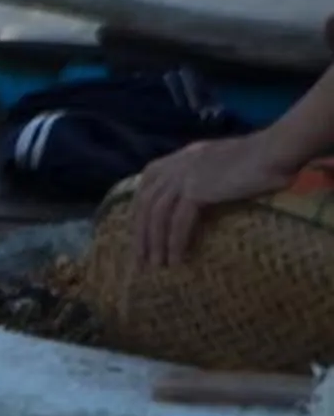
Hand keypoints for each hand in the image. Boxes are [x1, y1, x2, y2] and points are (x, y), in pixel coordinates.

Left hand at [133, 135, 294, 270]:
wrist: (276, 150)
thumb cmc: (259, 159)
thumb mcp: (220, 165)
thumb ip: (202, 178)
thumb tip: (194, 203)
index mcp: (178, 158)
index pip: (146, 188)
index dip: (140, 214)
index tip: (140, 236)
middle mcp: (175, 165)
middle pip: (146, 204)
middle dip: (141, 233)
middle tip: (140, 259)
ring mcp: (183, 176)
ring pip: (158, 215)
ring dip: (155, 243)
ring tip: (156, 265)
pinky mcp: (196, 189)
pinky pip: (178, 222)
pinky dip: (175, 242)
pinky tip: (177, 259)